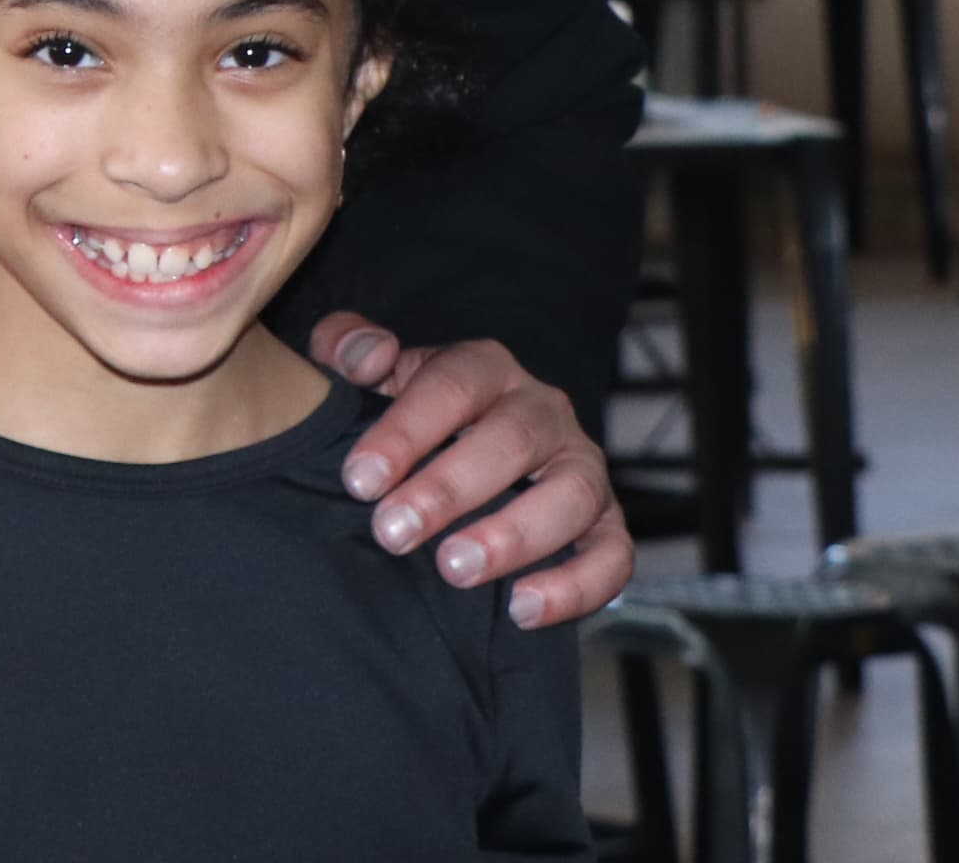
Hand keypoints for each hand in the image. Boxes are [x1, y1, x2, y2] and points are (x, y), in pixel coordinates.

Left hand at [308, 315, 630, 628]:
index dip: (405, 431)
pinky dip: (578, 586)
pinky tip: (522, 611)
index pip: (452, 385)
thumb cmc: (402, 423)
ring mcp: (581, 466)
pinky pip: (613, 555)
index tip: (359, 481)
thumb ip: (345, 347)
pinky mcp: (605, 525)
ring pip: (573, 493)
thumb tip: (368, 356)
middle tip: (392, 533)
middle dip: (449, 488)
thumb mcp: (365, 379)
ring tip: (454, 569)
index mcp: (484, 367)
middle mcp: (542, 410)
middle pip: (511, 438)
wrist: (454, 462)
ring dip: (514, 535)